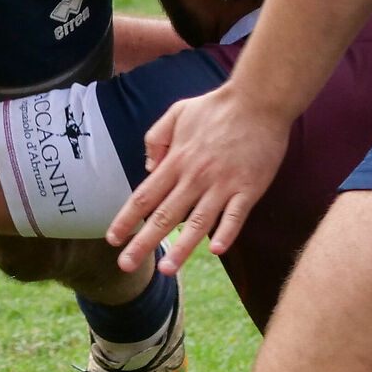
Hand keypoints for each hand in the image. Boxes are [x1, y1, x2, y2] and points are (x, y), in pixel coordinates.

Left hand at [105, 85, 293, 274]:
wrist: (259, 100)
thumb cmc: (217, 107)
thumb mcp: (176, 114)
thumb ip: (156, 139)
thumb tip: (148, 167)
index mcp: (175, 161)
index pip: (144, 196)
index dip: (127, 219)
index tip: (113, 239)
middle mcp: (194, 177)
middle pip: (164, 216)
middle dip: (143, 243)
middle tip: (125, 266)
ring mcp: (222, 184)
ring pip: (198, 223)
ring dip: (181, 249)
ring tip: (166, 271)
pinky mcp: (249, 188)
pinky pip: (236, 216)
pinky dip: (226, 233)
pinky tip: (216, 251)